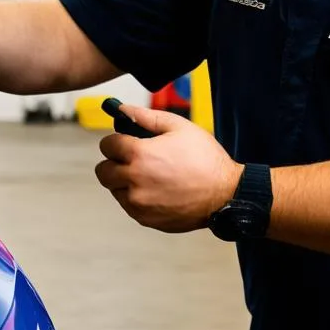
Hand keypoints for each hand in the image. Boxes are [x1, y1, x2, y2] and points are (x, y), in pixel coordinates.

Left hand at [94, 105, 242, 232]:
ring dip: (124, 182)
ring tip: (149, 176)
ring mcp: (139, 203)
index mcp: (139, 154)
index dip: (116, 141)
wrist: (226, 194)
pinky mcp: (146, 219)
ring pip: (115, 190)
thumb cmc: (206, 159)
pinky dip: (135, 198)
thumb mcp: (179, 127)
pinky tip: (156, 190)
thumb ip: (146, 117)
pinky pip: (128, 206)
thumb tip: (123, 110)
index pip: (107, 145)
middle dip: (114, 162)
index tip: (125, 143)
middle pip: (103, 171)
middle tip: (131, 160)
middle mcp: (134, 180)